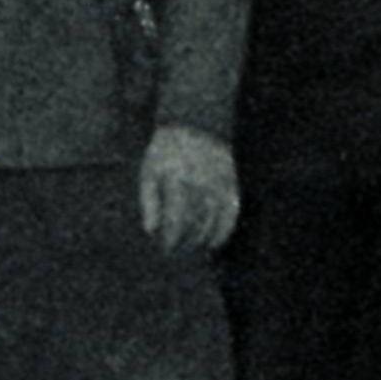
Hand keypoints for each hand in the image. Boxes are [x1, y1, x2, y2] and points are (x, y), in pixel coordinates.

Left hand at [139, 124, 239, 255]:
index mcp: (177, 181)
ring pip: (214, 221)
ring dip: (203, 239)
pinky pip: (231, 214)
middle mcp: (201, 184)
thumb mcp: (149, 173)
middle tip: (177, 253)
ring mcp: (219, 184)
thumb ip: (149, 202)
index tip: (166, 249)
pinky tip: (215, 243)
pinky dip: (224, 231)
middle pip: (195, 224)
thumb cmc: (166, 153)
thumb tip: (151, 231)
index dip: (171, 239)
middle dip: (185, 242)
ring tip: (193, 249)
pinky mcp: (231, 184)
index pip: (176, 220)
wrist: (196, 126)